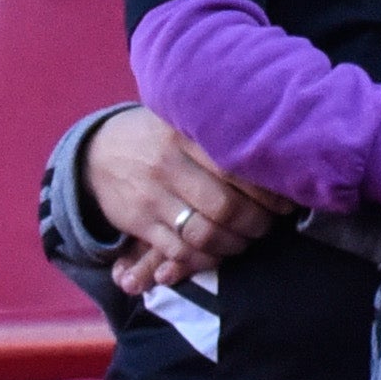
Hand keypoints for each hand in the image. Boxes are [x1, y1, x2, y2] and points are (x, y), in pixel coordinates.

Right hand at [82, 110, 275, 294]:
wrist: (96, 153)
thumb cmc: (156, 136)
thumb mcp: (181, 120)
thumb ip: (217, 133)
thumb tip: (277, 153)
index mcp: (183, 135)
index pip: (235, 167)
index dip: (267, 190)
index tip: (284, 199)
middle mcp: (167, 166)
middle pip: (225, 206)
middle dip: (256, 222)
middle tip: (268, 223)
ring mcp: (151, 198)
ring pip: (204, 233)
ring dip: (235, 244)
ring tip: (246, 238)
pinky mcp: (139, 223)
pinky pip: (179, 251)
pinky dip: (206, 258)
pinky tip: (218, 251)